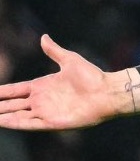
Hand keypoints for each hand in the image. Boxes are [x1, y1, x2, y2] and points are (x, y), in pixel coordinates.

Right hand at [0, 35, 139, 130]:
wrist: (107, 92)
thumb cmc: (92, 76)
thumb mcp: (69, 60)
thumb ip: (54, 51)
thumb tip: (43, 37)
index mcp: (42, 86)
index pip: (15, 90)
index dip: (2, 92)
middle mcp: (41, 100)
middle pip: (13, 104)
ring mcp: (45, 111)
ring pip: (17, 115)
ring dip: (2, 116)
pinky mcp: (52, 122)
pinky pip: (29, 124)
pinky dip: (14, 123)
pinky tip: (1, 122)